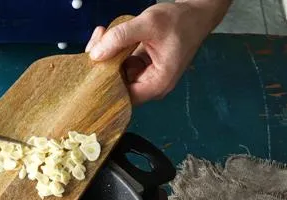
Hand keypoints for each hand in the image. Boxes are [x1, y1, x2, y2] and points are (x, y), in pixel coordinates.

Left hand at [85, 1, 228, 104]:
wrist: (194, 13)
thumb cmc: (181, 21)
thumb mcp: (148, 24)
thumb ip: (120, 37)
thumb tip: (95, 54)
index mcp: (157, 83)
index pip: (122, 97)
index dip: (105, 86)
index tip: (92, 69)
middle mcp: (151, 84)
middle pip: (116, 85)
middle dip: (103, 65)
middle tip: (96, 43)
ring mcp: (145, 76)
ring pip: (116, 73)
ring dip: (106, 56)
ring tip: (104, 34)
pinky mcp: (141, 66)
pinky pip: (120, 64)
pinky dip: (113, 51)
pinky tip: (110, 35)